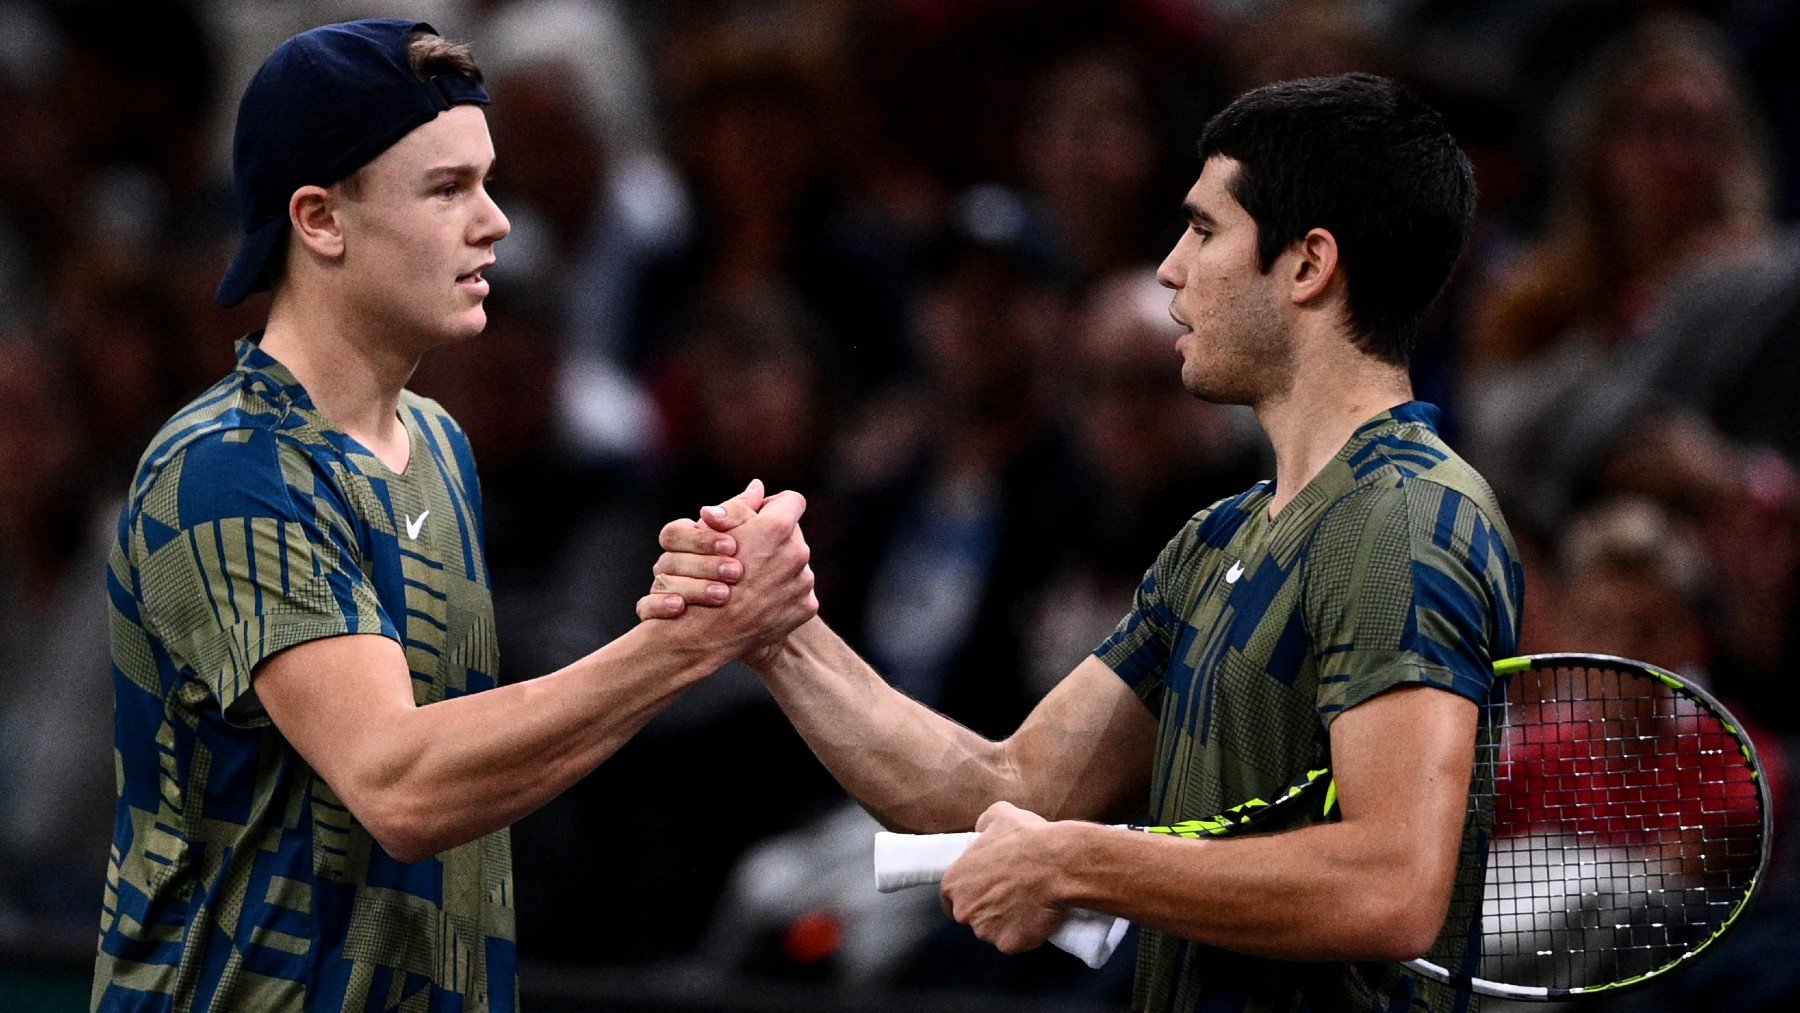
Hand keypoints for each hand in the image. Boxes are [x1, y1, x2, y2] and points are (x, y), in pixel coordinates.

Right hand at [636, 480, 817, 659]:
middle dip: (772, 542)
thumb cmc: (702, 578)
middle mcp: (799, 552)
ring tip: (750, 583)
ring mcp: (804, 582)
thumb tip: (757, 488)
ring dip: (777, 569)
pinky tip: (759, 602)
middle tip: (747, 556)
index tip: (758, 519)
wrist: (707, 634)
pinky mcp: (806, 606)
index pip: (791, 501)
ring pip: (794, 564)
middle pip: (792, 536)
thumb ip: (739, 507)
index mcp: (778, 527)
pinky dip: (781, 595)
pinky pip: (797, 592)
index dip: (773, 507)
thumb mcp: (711, 534)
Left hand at [940, 801, 1067, 954]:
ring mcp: (985, 931)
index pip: (949, 897)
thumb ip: (982, 823)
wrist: (1059, 863)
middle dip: (986, 909)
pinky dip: (1024, 934)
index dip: (966, 894)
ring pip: (993, 931)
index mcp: (954, 882)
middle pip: (970, 916)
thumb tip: (980, 829)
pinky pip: (1015, 942)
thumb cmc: (1028, 839)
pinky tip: (1037, 916)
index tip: (983, 891)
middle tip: (1010, 894)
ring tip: (1027, 902)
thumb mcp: (1000, 815)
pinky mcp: (1009, 945)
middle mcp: (963, 910)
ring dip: (1006, 922)